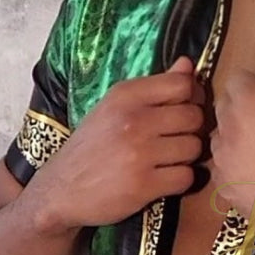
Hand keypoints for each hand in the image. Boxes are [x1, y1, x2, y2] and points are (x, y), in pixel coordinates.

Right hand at [30, 56, 206, 230]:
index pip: (182, 84)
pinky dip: (180, 180)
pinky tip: (162, 179)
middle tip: (172, 140)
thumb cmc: (92, 146)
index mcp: (125, 95)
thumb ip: (154, 88)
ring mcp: (139, 153)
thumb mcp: (115, 109)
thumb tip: (188, 64)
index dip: (191, 97)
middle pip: (194, 116)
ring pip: (194, 147)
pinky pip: (187, 177)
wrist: (60, 189)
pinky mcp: (144, 184)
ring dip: (186, 157)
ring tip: (165, 160)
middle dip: (190, 130)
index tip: (181, 110)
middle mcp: (133, 120)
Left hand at [207, 68, 254, 240]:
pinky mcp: (224, 188)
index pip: (238, 80)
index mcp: (249, 100)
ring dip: (236, 141)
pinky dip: (236, 171)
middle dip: (242, 111)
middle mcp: (227, 126)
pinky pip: (224, 171)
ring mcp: (222, 160)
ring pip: (221, 141)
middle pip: (225, 109)